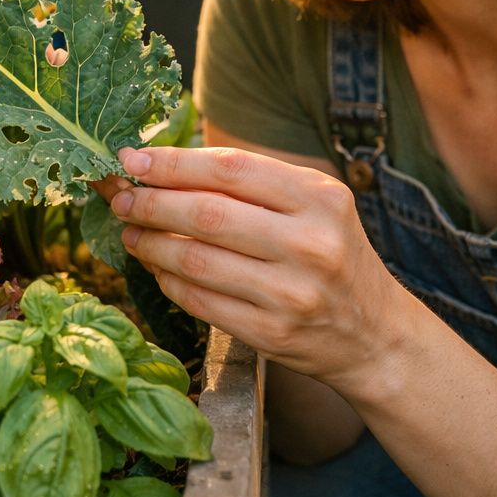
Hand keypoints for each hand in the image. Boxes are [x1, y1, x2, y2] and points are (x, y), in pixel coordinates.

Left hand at [105, 145, 408, 386]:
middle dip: (151, 203)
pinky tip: (158, 269)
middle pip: (206, 213)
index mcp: (320, 197)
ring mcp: (290, 293)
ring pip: (195, 260)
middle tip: (120, 198)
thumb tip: (163, 167)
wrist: (375, 335)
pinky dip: (169, 282)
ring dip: (150, 244)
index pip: (230, 169)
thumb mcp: (314, 207)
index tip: (131, 160)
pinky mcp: (271, 334)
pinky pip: (200, 301)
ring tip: (132, 233)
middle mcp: (309, 243)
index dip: (173, 163)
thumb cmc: (333, 256)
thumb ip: (251, 184)